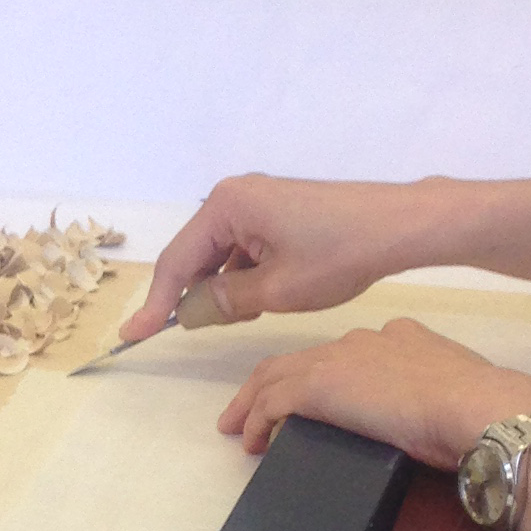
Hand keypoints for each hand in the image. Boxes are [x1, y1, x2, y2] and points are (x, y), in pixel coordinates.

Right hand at [119, 174, 472, 341]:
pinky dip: (245, 275)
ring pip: (221, 255)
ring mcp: (257, 200)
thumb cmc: (338, 254)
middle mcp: (235, 195)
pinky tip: (266, 297)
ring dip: (226, 288)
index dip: (154, 304)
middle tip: (203, 331)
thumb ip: (225, 300)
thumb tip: (190, 309)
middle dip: (197, 295)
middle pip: (196, 255)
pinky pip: (244, 248)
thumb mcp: (275, 290)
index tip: (132, 335)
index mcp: (226, 206)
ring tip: (252, 313)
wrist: (398, 226)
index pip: (176, 262)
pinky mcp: (277, 210)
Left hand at [218, 318, 530, 462]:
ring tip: (238, 428)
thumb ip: (435, 395)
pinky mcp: (319, 385)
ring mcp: (338, 359)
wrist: (477, 406)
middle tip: (249, 409)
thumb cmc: (479, 406)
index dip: (320, 371)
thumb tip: (431, 423)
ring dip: (252, 403)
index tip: (311, 396)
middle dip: (271, 383)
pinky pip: (273, 402)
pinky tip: (252, 443)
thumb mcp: (455, 392)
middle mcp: (363, 340)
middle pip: (301, 358)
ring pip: (277, 376)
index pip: (343, 352)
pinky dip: (258, 420)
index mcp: (399, 336)